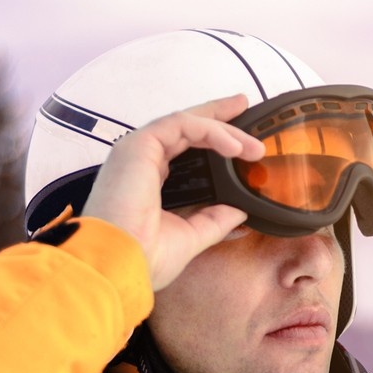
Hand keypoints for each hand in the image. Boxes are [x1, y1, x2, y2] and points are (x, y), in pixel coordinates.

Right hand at [81, 95, 263, 290]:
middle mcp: (142, 162)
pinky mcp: (139, 145)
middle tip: (243, 106)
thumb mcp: (191, 236)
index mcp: (150, 181)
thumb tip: (239, 212)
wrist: (119, 265)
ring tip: (253, 146)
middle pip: (185, 128)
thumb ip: (215, 220)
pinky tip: (235, 147)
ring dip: (223, 129)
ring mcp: (138, 151)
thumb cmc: (144, 257)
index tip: (239, 140)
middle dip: (218, 117)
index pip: (184, 149)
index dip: (211, 138)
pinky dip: (211, 131)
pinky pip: (181, 125)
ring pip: (186, 123)